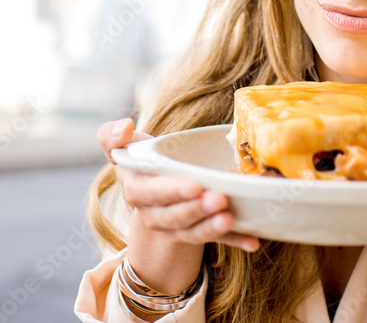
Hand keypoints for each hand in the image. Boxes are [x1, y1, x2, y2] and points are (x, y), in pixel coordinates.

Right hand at [98, 118, 259, 252]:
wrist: (158, 190)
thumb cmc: (145, 161)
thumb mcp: (128, 146)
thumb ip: (113, 135)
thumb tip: (124, 125)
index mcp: (137, 189)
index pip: (151, 193)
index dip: (171, 191)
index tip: (194, 186)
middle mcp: (153, 213)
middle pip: (174, 215)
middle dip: (196, 209)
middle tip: (219, 199)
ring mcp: (176, 227)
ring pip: (192, 231)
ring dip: (211, 227)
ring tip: (229, 218)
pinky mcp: (197, 234)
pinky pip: (215, 241)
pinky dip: (234, 240)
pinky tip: (252, 241)